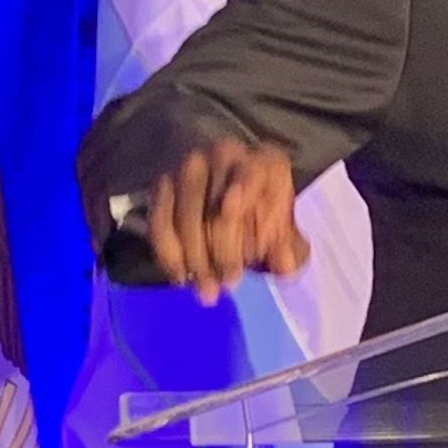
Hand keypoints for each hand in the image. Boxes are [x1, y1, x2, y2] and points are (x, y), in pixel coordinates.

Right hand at [140, 138, 308, 298]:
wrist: (229, 188)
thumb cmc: (262, 212)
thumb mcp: (281, 227)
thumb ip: (287, 247)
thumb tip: (286, 268)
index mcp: (262, 162)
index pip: (251, 171)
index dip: (242, 187)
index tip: (231, 210)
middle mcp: (223, 156)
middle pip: (215, 203)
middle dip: (222, 250)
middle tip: (230, 284)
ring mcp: (188, 168)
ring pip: (185, 215)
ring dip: (195, 258)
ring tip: (206, 291)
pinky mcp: (162, 185)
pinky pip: (159, 221)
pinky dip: (168, 253)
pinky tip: (180, 277)